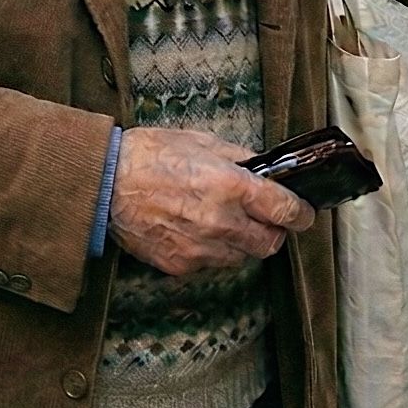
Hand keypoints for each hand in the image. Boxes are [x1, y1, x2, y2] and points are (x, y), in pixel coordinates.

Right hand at [109, 127, 313, 275]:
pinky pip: (211, 264)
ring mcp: (201, 249)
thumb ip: (239, 159)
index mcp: (231, 186)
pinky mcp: (181, 265)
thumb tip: (265, 171)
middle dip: (273, 232)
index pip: (286, 211)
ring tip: (223, 223)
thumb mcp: (201, 142)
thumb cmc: (149, 155)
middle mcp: (221, 222)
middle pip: (270, 243)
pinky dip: (212, 252)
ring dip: (242, 243)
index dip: (302, 215)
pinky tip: (195, 232)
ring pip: (242, 258)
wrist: (103, 184)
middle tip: (264, 219)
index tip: (304, 214)